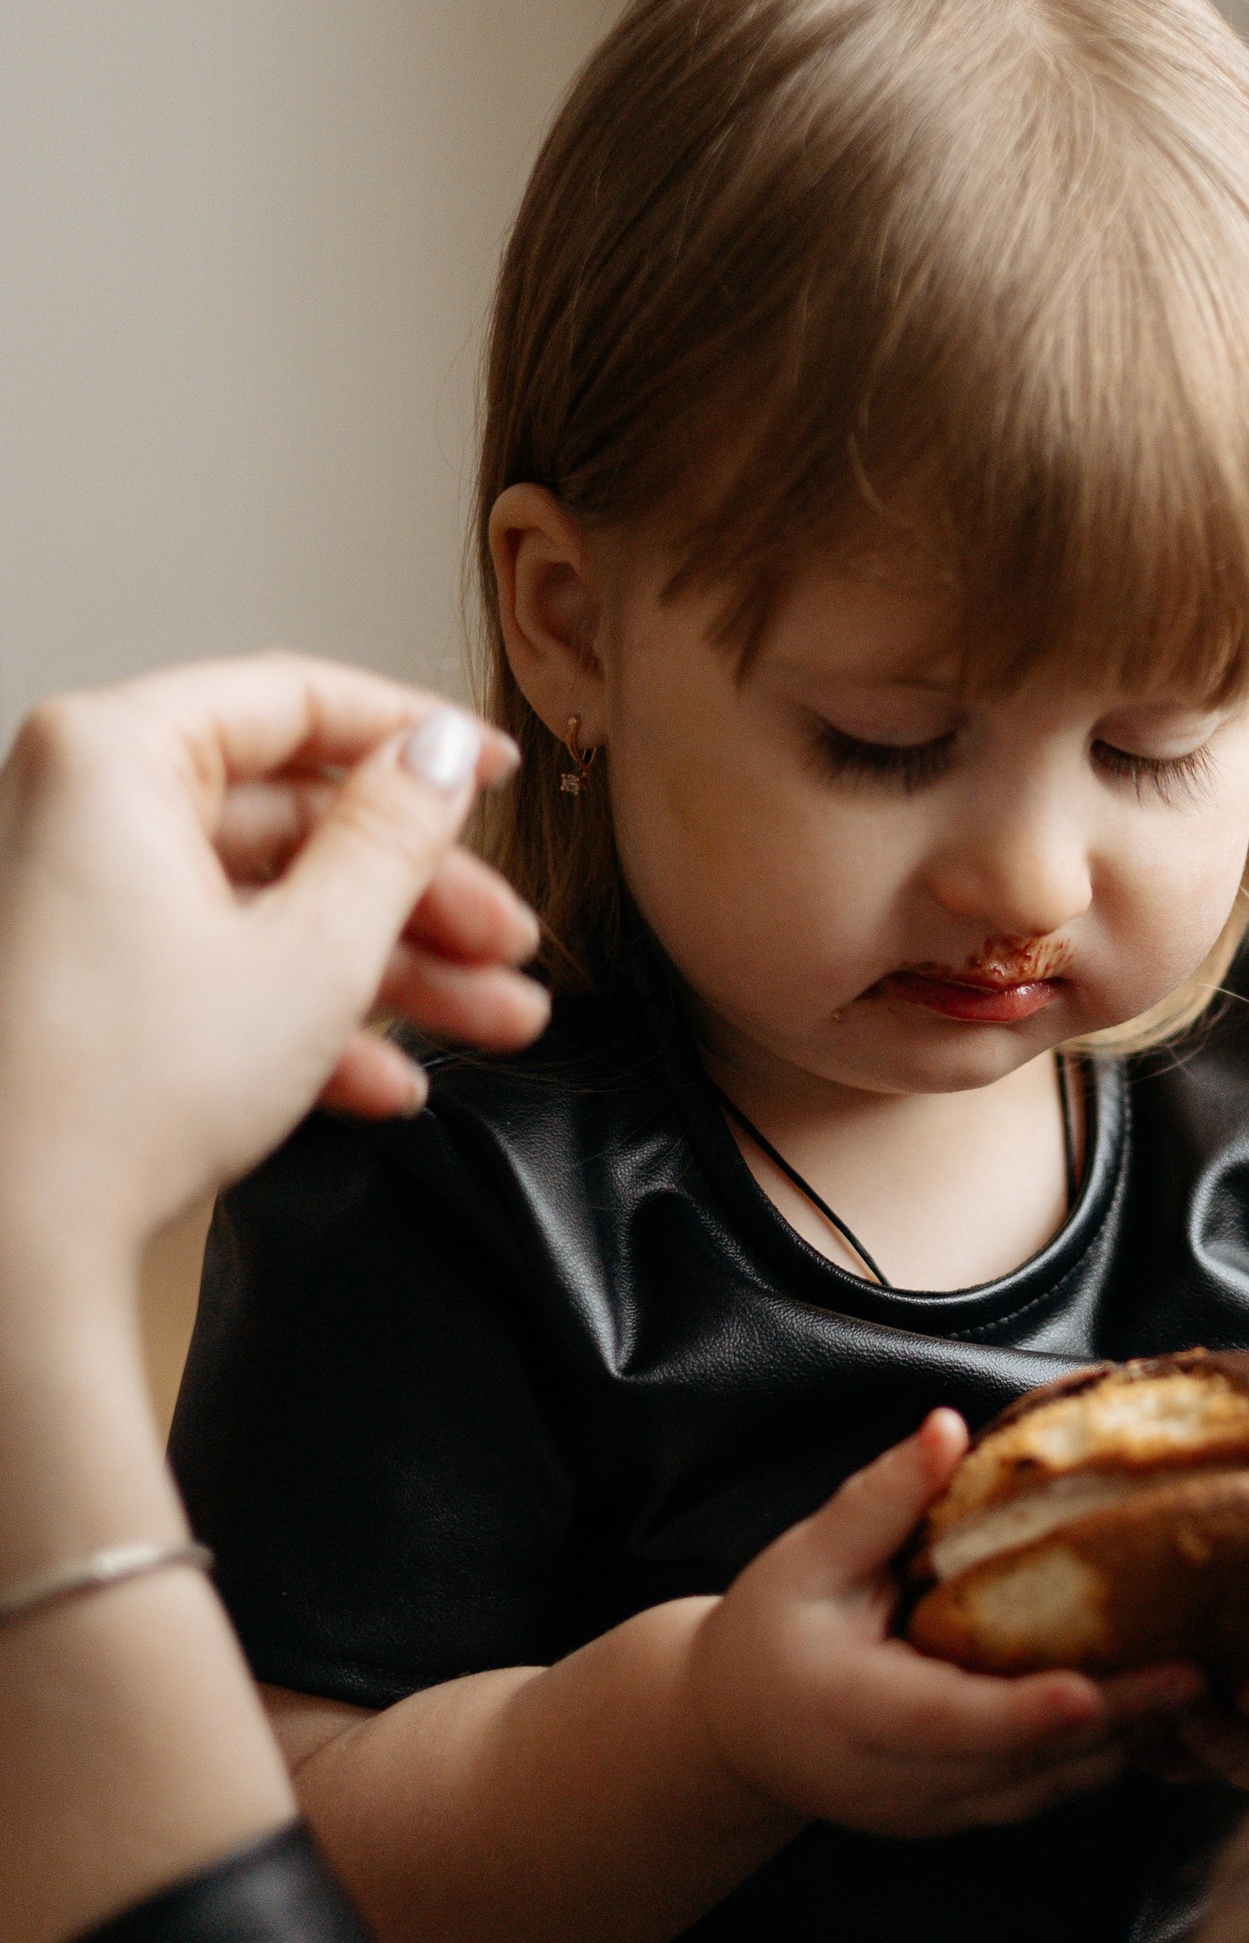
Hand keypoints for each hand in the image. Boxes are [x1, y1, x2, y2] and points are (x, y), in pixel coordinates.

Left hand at [0, 657, 544, 1284]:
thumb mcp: (311, 954)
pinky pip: (210, 961)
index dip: (416, 739)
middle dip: (418, 896)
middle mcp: (76, 804)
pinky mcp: (75, 974)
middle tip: (506, 941)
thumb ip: (394, 837)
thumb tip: (438, 757)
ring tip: (488, 1022)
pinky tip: (383, 1077)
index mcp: (112, 755)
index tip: (491, 772)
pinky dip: (299, 1012)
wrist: (12, 1242)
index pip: (295, 701)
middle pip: (290, 816)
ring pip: (264, 898)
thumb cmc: (112, 1096)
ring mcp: (71, 893)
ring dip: (385, 966)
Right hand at [685, 1413, 1201, 1838]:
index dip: (1022, 1715)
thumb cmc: (769, 1633)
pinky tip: (1166, 1709)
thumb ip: (876, 1502)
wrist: (732, 1735)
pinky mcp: (966, 1813)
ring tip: (1206, 1687)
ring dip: (1125, 1744)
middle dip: (1114, 1724)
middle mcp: (898, 1781)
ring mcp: (936, 1811)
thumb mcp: (803, 1559)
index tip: (1090, 1693)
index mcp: (850, 1712)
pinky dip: (1106, 1756)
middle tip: (1198, 1675)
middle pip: (1020, 1765)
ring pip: (1046, 1789)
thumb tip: (944, 1429)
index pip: (945, 1723)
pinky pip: (1048, 1792)